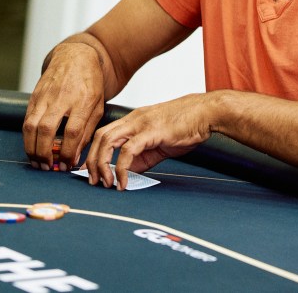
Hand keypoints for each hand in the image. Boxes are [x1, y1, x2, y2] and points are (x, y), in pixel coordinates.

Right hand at [22, 41, 105, 170]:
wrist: (76, 57)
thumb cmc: (90, 84)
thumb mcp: (98, 106)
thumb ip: (87, 132)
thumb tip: (73, 158)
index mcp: (83, 101)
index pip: (72, 131)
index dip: (67, 151)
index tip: (65, 165)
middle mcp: (62, 98)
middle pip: (46, 129)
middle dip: (44, 153)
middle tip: (47, 167)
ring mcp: (45, 96)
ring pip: (31, 125)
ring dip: (31, 148)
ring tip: (37, 162)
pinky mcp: (34, 96)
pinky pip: (26, 119)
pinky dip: (27, 137)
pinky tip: (32, 147)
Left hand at [84, 93, 214, 189]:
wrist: (206, 113)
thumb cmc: (187, 125)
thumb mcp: (159, 142)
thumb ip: (142, 157)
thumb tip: (127, 173)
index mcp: (133, 120)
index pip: (104, 134)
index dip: (93, 152)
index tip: (91, 171)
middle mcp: (132, 119)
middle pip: (100, 137)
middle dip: (91, 160)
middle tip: (93, 181)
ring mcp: (140, 124)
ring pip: (108, 141)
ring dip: (101, 164)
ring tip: (106, 184)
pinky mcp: (150, 132)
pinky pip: (127, 151)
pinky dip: (121, 168)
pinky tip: (123, 182)